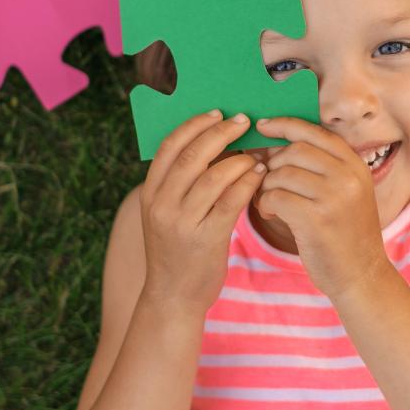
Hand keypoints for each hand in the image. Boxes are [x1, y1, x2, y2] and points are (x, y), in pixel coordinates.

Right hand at [139, 111, 265, 315]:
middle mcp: (162, 205)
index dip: (194, 125)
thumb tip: (214, 142)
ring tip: (257, 153)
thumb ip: (181, 183)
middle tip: (243, 121)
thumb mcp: (167, 214)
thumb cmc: (177, 249)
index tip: (217, 112)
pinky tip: (258, 175)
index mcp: (150, 193)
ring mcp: (183, 222)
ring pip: (214, 177)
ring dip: (240, 159)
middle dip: (220, 133)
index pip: (168, 146)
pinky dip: (247, 183)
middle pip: (191, 156)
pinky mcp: (207, 239)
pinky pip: (231, 201)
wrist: (173, 296)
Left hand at [252, 116, 394, 300]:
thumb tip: (273, 143)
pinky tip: (270, 213)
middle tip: (266, 180)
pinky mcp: (316, 219)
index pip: (314, 131)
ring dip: (267, 186)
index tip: (263, 126)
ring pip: (281, 173)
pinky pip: (276, 197)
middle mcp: (348, 176)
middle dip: (272, 163)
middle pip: (294, 151)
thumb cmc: (345, 233)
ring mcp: (334, 197)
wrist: (362, 275)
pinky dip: (265, 203)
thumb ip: (322, 167)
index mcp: (355, 165)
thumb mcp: (347, 192)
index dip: (284, 125)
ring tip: (270, 201)